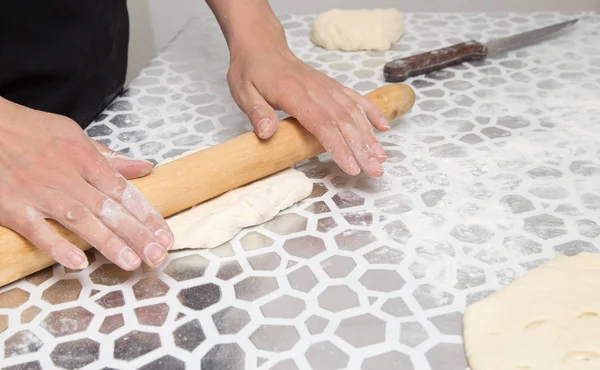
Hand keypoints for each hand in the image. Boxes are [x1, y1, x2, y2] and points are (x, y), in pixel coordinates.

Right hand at [0, 98, 173, 270]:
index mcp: (85, 159)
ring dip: (107, 243)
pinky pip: (37, 230)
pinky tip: (77, 262)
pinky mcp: (13, 207)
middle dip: (136, 234)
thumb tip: (144, 167)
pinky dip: (56, 246)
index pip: (123, 191)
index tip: (164, 234)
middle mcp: (67, 177)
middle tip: (157, 255)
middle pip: (108, 209)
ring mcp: (40, 193)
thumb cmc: (32, 131)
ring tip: (131, 262)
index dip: (146, 215)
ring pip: (80, 220)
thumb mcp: (76, 136)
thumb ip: (110, 157)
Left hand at [226, 43, 390, 176]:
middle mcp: (316, 90)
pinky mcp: (332, 86)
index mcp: (294, 94)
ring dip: (369, 136)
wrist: (262, 46)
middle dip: (361, 149)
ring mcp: (327, 87)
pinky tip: (383, 128)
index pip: (322, 123)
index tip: (351, 167)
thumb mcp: (243, 91)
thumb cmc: (251, 70)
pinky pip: (355, 99)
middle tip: (375, 171)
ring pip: (354, 113)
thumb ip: (256, 112)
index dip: (338, 147)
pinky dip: (371, 113)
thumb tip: (265, 133)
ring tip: (381, 159)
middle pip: (344, 122)